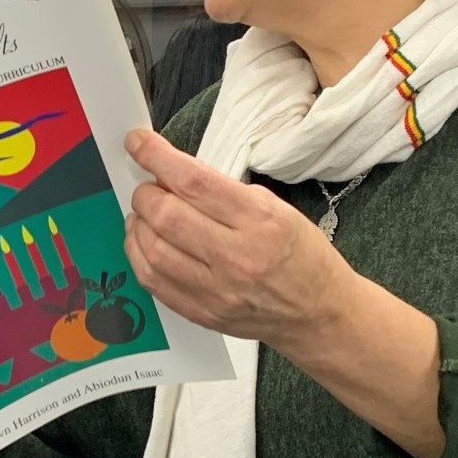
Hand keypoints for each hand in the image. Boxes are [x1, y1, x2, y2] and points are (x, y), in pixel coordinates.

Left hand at [122, 128, 354, 349]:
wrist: (319, 312)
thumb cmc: (301, 256)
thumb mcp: (276, 208)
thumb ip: (223, 192)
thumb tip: (172, 176)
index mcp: (260, 222)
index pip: (194, 182)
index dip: (157, 157)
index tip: (138, 143)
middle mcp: (236, 258)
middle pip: (166, 216)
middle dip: (145, 194)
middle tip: (148, 187)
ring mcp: (217, 291)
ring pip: (152, 250)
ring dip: (138, 224)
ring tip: (144, 214)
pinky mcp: (203, 314)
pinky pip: (153, 282)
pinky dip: (139, 256)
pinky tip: (145, 242)